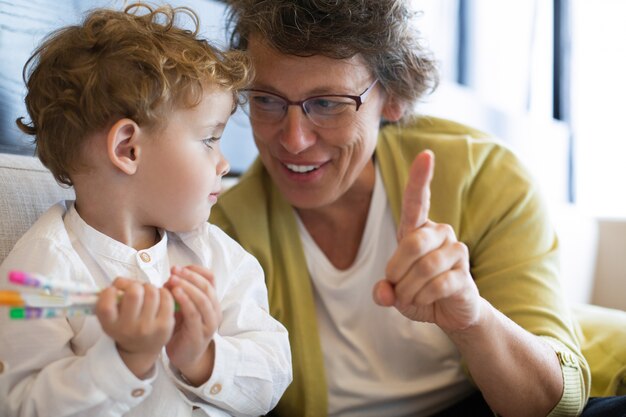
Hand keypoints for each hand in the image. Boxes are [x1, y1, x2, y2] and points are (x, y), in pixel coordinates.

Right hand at [96, 278, 174, 377]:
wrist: (141, 349)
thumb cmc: (125, 325)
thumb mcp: (110, 316)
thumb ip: (111, 299)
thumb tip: (122, 282)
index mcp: (111, 325)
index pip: (106, 306)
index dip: (109, 292)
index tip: (114, 291)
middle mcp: (128, 328)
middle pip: (134, 293)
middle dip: (134, 284)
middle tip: (135, 288)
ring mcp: (148, 328)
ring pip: (152, 292)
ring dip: (149, 287)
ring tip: (146, 292)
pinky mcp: (165, 325)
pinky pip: (166, 298)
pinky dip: (162, 291)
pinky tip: (158, 296)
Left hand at [164, 265, 221, 384]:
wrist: (186, 357)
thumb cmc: (182, 330)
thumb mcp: (182, 307)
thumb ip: (179, 293)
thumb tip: (170, 277)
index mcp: (212, 301)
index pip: (210, 278)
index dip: (196, 270)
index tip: (179, 267)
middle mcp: (215, 310)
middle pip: (207, 286)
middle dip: (190, 275)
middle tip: (174, 270)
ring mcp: (209, 323)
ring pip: (203, 298)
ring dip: (187, 286)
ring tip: (172, 280)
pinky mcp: (200, 334)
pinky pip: (195, 313)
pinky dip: (185, 301)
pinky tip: (174, 294)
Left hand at [373, 150, 480, 331]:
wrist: (449, 312)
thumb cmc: (419, 292)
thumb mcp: (394, 292)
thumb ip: (384, 290)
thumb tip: (384, 293)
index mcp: (419, 230)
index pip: (417, 201)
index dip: (420, 179)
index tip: (425, 154)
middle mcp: (441, 234)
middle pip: (414, 243)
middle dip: (396, 270)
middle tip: (395, 286)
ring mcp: (456, 253)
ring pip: (425, 266)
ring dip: (409, 289)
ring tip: (410, 297)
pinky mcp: (466, 275)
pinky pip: (439, 284)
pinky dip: (424, 297)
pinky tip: (426, 301)